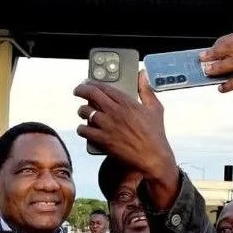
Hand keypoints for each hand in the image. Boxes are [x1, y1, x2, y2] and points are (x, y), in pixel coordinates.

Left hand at [76, 72, 179, 207]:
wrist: (152, 157)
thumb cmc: (155, 135)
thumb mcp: (154, 108)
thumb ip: (146, 90)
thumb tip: (142, 75)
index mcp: (127, 102)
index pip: (104, 87)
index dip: (92, 82)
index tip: (88, 82)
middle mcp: (115, 111)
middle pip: (91, 94)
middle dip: (81, 90)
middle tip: (78, 91)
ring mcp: (107, 125)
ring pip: (84, 111)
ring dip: (81, 110)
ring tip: (83, 112)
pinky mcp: (102, 139)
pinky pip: (83, 130)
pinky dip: (81, 129)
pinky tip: (84, 128)